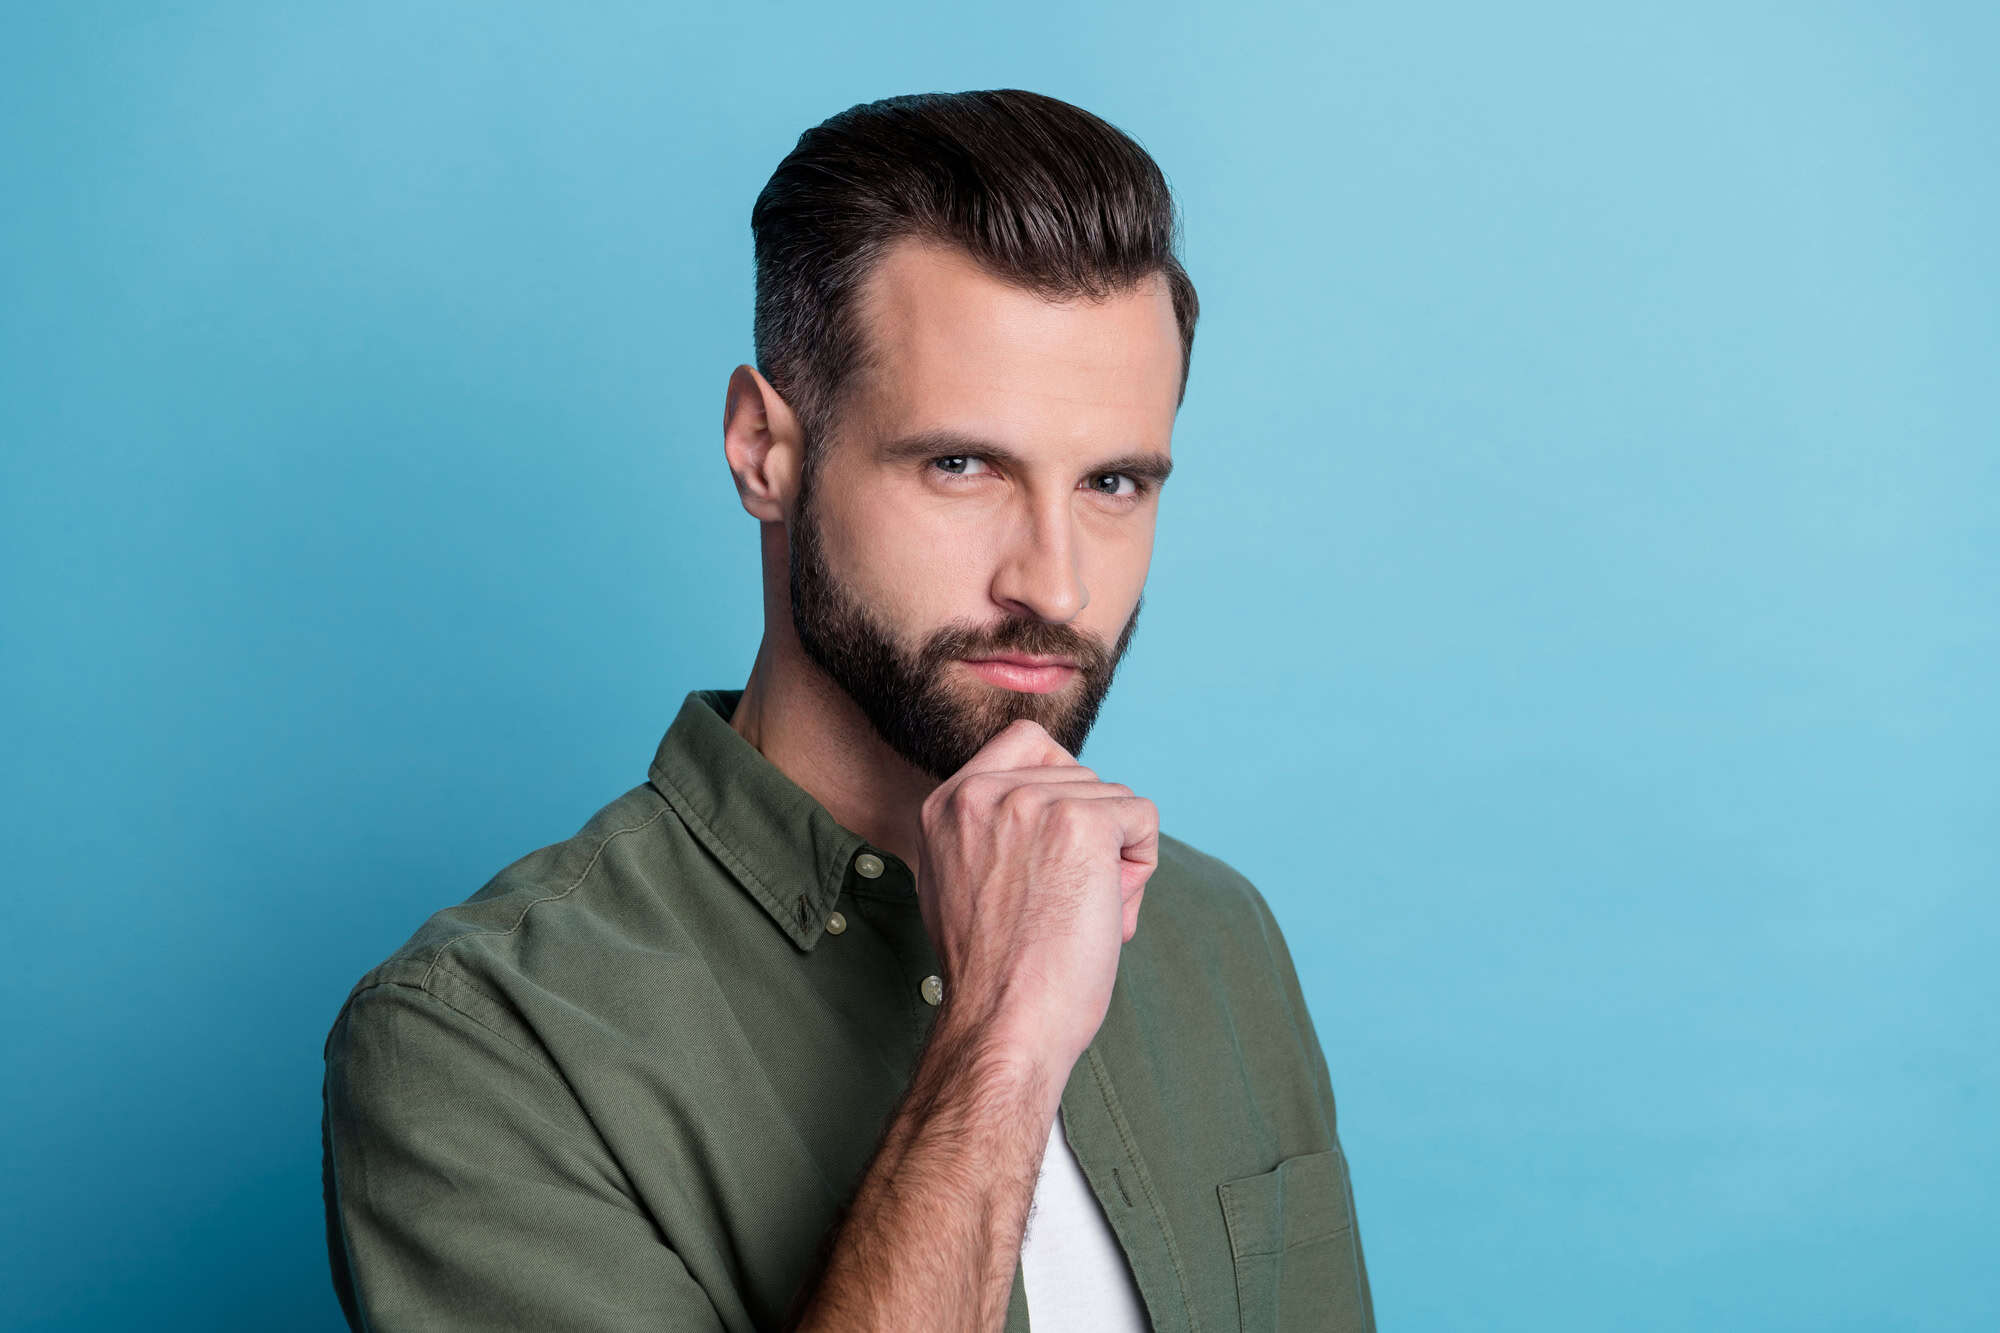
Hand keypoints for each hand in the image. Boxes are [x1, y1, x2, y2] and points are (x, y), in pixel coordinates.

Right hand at [913, 718, 1158, 1076]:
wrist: (1003, 1023)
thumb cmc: (993, 973)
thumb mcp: (955, 880)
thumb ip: (984, 832)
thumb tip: (1039, 801)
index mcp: (946, 803)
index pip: (1026, 743)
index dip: (1061, 787)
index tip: (1059, 846)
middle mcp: (982, 791)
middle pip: (1080, 776)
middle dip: (1091, 835)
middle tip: (1065, 903)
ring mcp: (1030, 802)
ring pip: (1114, 800)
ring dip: (1116, 858)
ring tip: (1082, 917)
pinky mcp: (1080, 822)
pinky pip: (1142, 819)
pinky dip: (1141, 867)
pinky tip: (1109, 914)